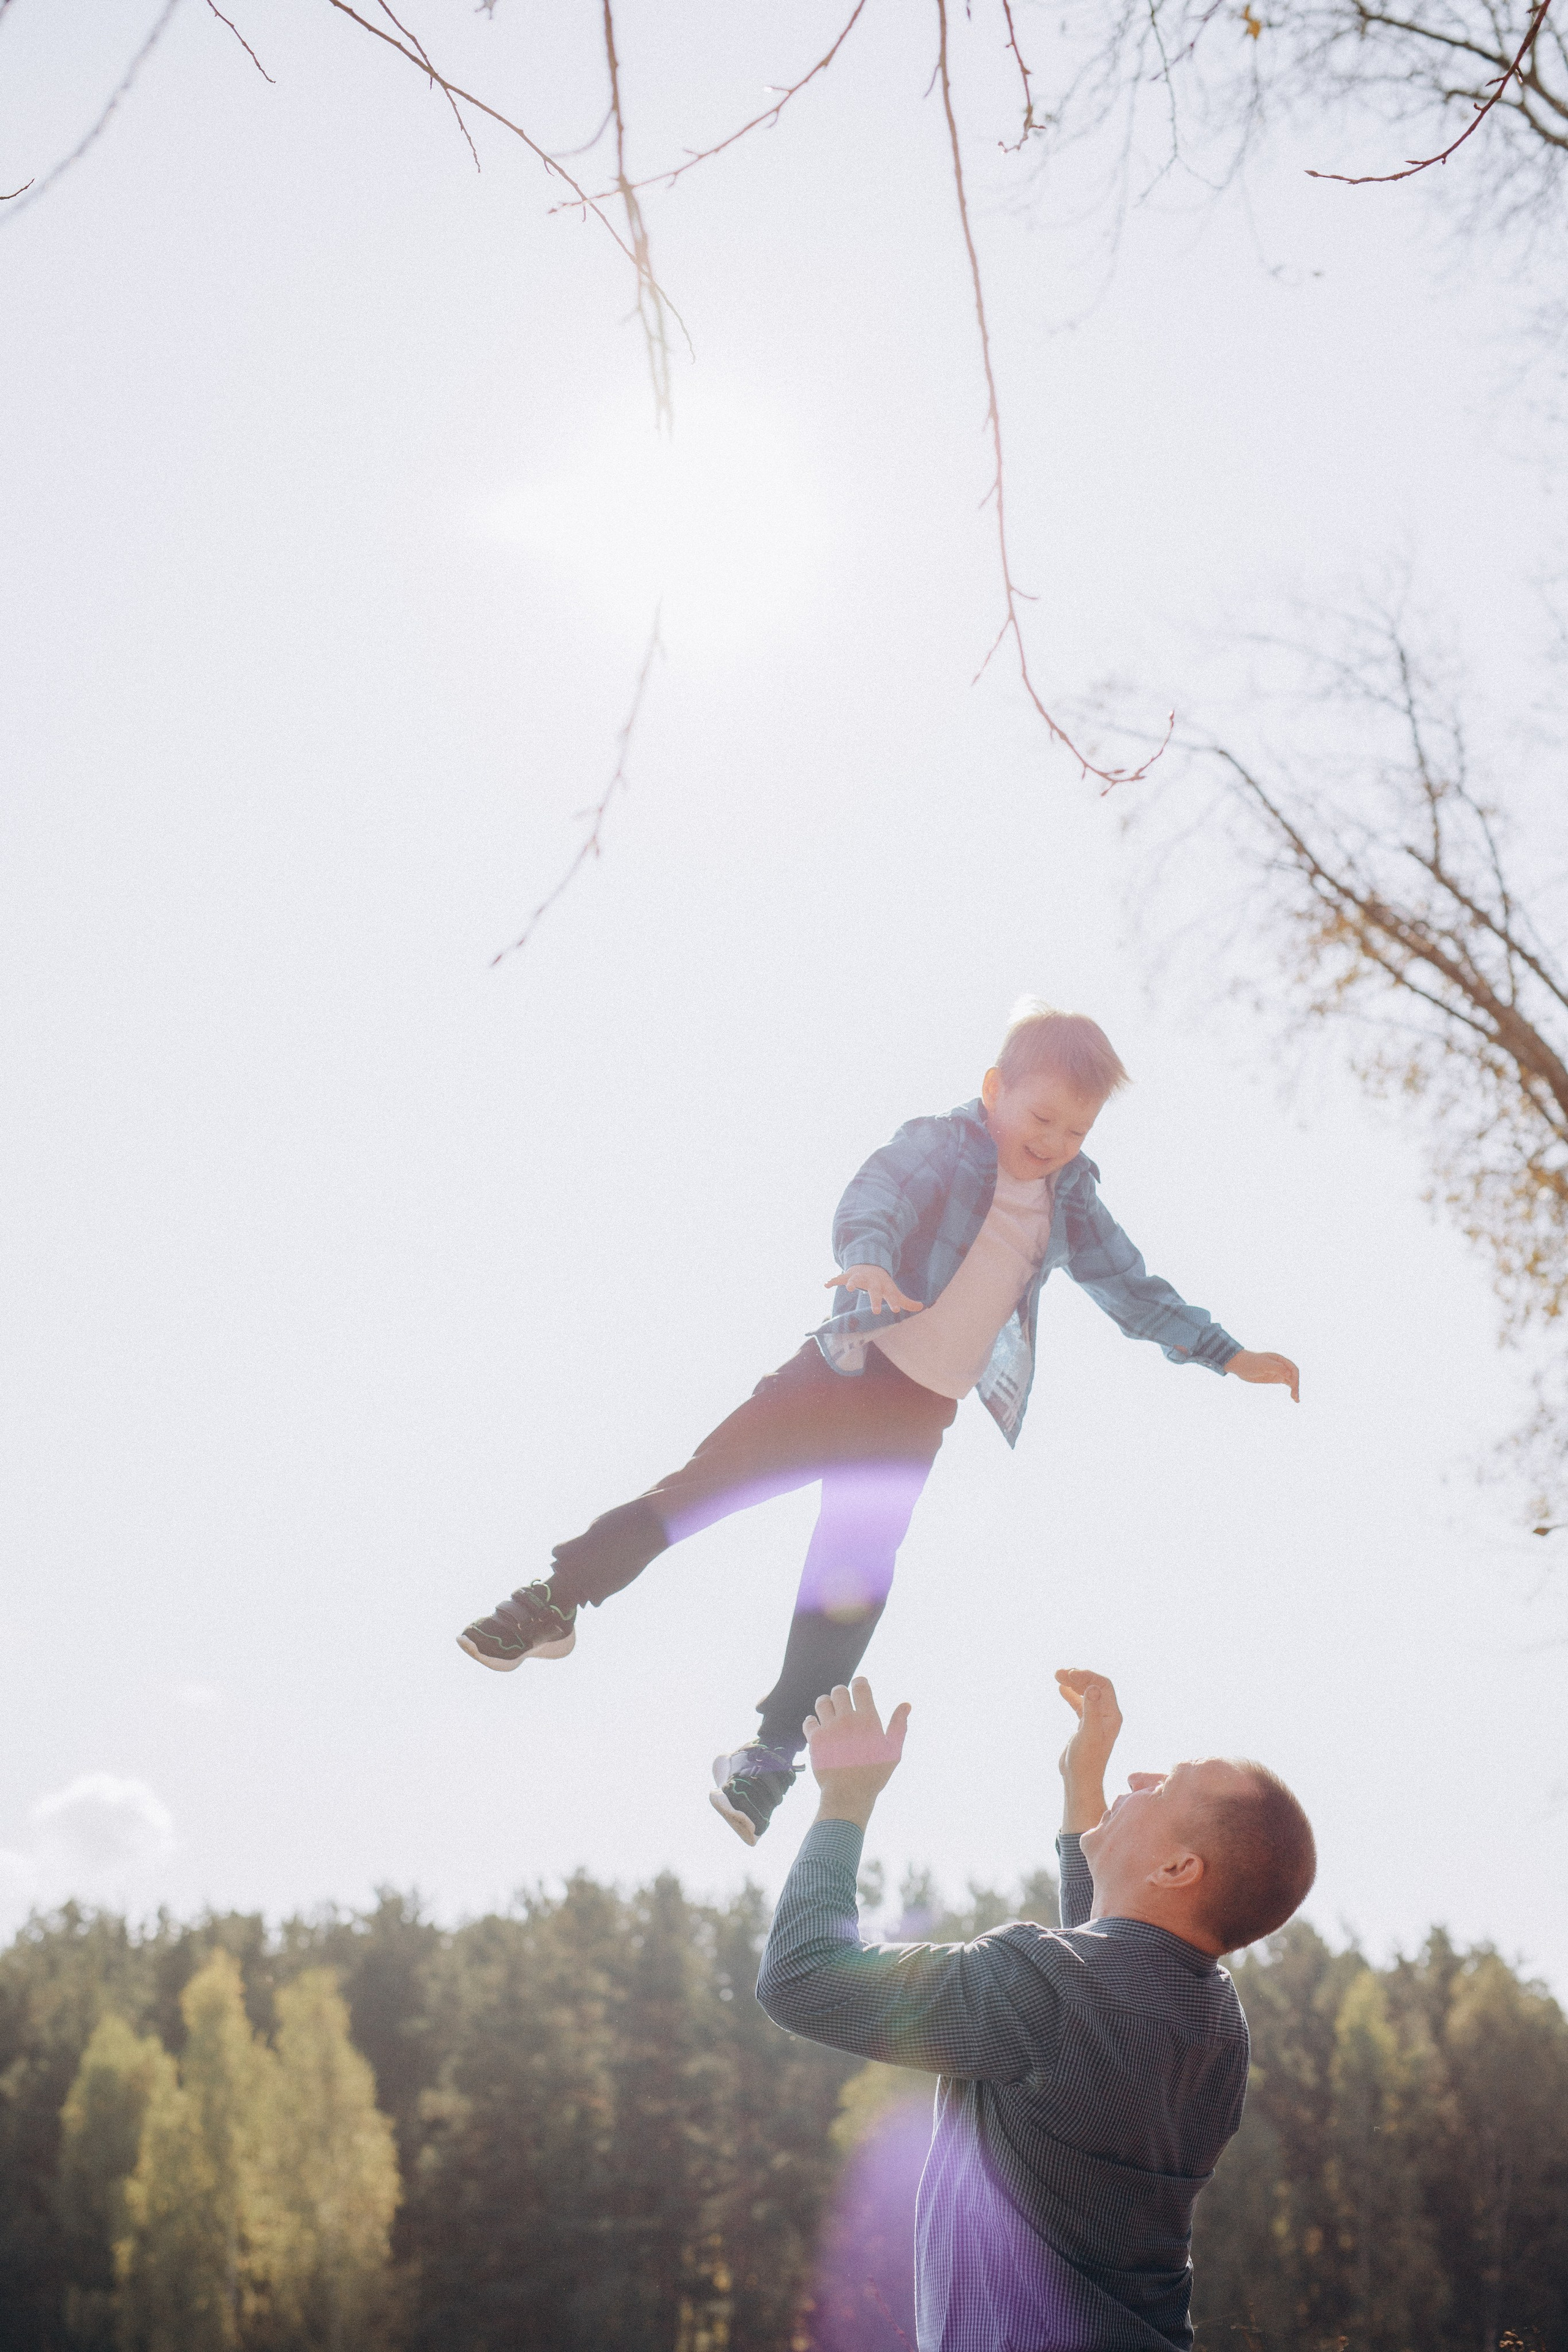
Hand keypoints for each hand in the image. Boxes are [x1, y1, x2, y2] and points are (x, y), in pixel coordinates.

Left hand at [805, 1678, 910, 1828]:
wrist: (849, 1795)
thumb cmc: (874, 1774)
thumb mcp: (893, 1751)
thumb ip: (899, 1725)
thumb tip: (906, 1704)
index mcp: (868, 1719)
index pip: (860, 1686)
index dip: (859, 1682)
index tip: (859, 1686)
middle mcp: (847, 1720)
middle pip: (839, 1691)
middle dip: (841, 1694)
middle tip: (844, 1703)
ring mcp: (829, 1729)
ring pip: (822, 1702)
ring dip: (826, 1704)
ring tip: (831, 1714)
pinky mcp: (815, 1740)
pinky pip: (809, 1720)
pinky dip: (813, 1721)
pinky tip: (820, 1728)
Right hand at [826, 1265, 923, 1315]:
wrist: (870, 1263)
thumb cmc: (882, 1282)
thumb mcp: (894, 1290)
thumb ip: (905, 1301)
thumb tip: (921, 1307)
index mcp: (884, 1286)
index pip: (891, 1295)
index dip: (893, 1302)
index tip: (896, 1310)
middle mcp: (872, 1281)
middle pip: (874, 1291)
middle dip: (875, 1300)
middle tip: (876, 1311)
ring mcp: (860, 1277)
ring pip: (856, 1279)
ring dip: (852, 1283)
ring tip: (849, 1289)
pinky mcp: (849, 1275)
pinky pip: (839, 1278)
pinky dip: (832, 1280)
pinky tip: (825, 1285)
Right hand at [1055, 1669, 1122, 1836]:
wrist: (1079, 1780)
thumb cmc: (1086, 1759)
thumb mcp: (1088, 1733)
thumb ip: (1091, 1709)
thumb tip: (1093, 1687)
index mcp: (1112, 1715)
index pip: (1104, 1685)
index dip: (1088, 1676)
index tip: (1070, 1673)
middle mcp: (1106, 1715)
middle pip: (1094, 1686)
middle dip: (1078, 1677)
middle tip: (1060, 1672)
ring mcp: (1095, 1720)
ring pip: (1085, 1694)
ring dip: (1073, 1683)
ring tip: (1057, 1675)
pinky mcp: (1085, 1726)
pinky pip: (1079, 1704)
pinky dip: (1070, 1695)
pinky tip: (1061, 1688)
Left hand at [1225, 1349, 1299, 1403]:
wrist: (1239, 1365)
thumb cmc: (1251, 1362)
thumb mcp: (1264, 1364)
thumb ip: (1277, 1368)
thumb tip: (1290, 1374)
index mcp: (1280, 1359)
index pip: (1293, 1369)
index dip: (1295, 1378)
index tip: (1292, 1387)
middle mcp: (1281, 1365)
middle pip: (1293, 1376)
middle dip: (1295, 1386)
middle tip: (1295, 1397)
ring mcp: (1278, 1372)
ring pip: (1291, 1381)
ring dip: (1295, 1389)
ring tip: (1296, 1400)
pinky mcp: (1275, 1378)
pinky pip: (1286, 1383)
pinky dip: (1291, 1390)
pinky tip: (1293, 1397)